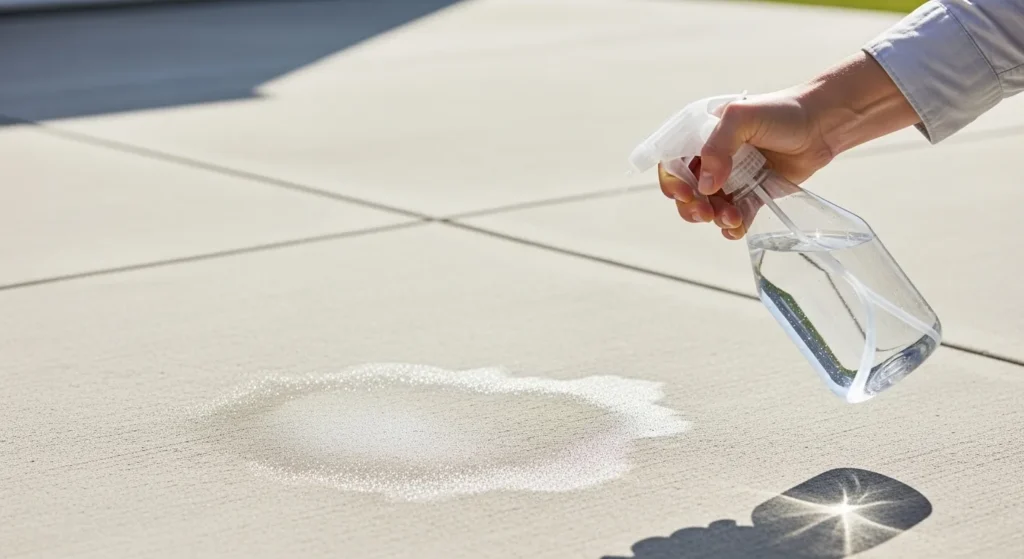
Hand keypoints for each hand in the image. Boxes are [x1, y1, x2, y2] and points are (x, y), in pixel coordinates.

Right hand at [657, 51, 921, 239]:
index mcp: (701, 139)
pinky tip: (737, 229)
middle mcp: (713, 160)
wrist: (822, 124)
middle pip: (686, 192)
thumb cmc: (782, 111)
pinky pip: (735, 216)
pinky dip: (732, 227)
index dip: (672, 182)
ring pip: (709, 208)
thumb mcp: (742, 118)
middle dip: (691, 207)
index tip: (686, 193)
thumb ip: (718, 146)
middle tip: (705, 213)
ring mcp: (732, 179)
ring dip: (714, 218)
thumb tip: (706, 185)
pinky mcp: (753, 195)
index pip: (672, 164)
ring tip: (732, 219)